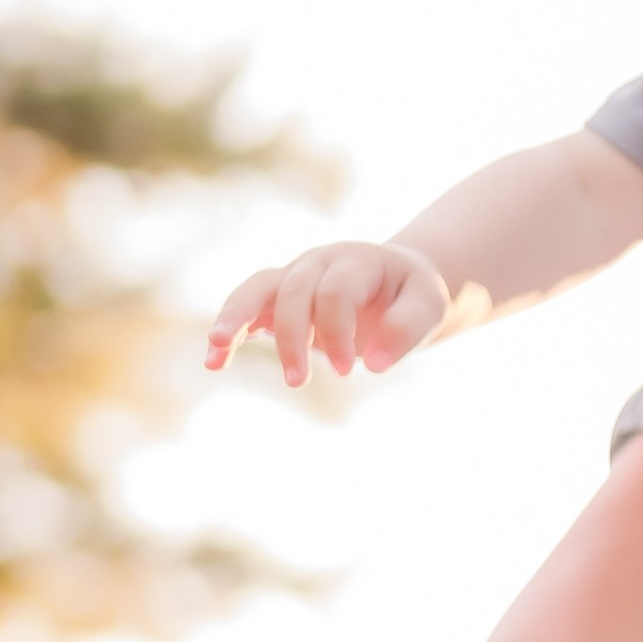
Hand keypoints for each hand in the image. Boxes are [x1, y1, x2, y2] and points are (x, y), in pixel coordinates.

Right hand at [205, 238, 450, 386]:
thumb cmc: (411, 295)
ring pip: (255, 289)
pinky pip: (245, 308)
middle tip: (298, 381)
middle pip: (292, 291)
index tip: (349, 371)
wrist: (396, 280)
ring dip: (235, 320)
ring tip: (216, 353)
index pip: (335, 291)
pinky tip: (213, 362)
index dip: (337, 330)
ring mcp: (293, 277)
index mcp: (355, 260)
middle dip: (291, 337)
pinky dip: (228, 331)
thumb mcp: (429, 306)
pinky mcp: (277, 298)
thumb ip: (407, 330)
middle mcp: (318, 263)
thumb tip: (374, 364)